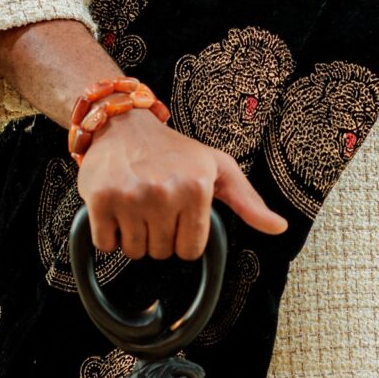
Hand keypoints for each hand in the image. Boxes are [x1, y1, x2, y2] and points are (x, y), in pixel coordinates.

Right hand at [78, 110, 288, 261]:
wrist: (122, 125)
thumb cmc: (173, 150)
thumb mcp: (217, 168)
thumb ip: (248, 201)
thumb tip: (278, 227)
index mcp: (197, 188)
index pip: (190, 250)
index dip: (182, 237)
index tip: (176, 214)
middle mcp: (165, 192)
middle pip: (162, 252)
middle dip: (158, 236)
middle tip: (153, 206)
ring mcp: (131, 196)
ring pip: (135, 251)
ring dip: (133, 236)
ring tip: (135, 205)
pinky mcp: (100, 199)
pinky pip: (106, 244)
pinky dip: (108, 235)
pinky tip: (115, 209)